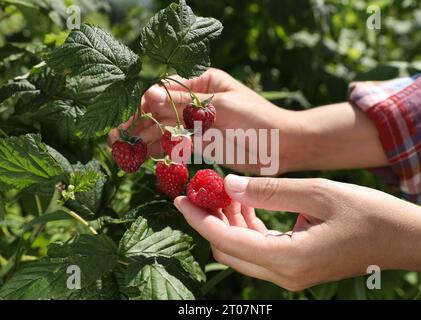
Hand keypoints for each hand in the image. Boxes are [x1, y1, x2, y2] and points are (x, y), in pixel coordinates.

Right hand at [108, 68, 297, 174]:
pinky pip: (178, 145)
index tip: (126, 120)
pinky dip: (163, 151)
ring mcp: (199, 123)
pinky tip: (144, 157)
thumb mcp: (220, 108)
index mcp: (203, 83)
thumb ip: (184, 104)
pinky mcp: (204, 143)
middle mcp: (198, 102)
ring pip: (167, 130)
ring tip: (123, 151)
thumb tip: (149, 94)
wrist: (282, 146)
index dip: (143, 106)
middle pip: (162, 112)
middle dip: (139, 125)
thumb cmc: (257, 119)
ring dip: (145, 140)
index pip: (166, 91)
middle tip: (115, 139)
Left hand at [174, 175, 420, 290]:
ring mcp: (290, 275)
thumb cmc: (366, 213)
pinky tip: (245, 204)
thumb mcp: (316, 192)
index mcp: (287, 258)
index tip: (179, 199)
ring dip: (228, 223)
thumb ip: (268, 190)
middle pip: (228, 250)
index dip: (199, 220)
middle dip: (210, 221)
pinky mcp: (295, 268)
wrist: (399, 238)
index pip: (225, 241)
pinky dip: (245, 229)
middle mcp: (284, 274)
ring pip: (241, 252)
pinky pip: (259, 250)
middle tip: (203, 189)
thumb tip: (228, 185)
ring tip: (225, 191)